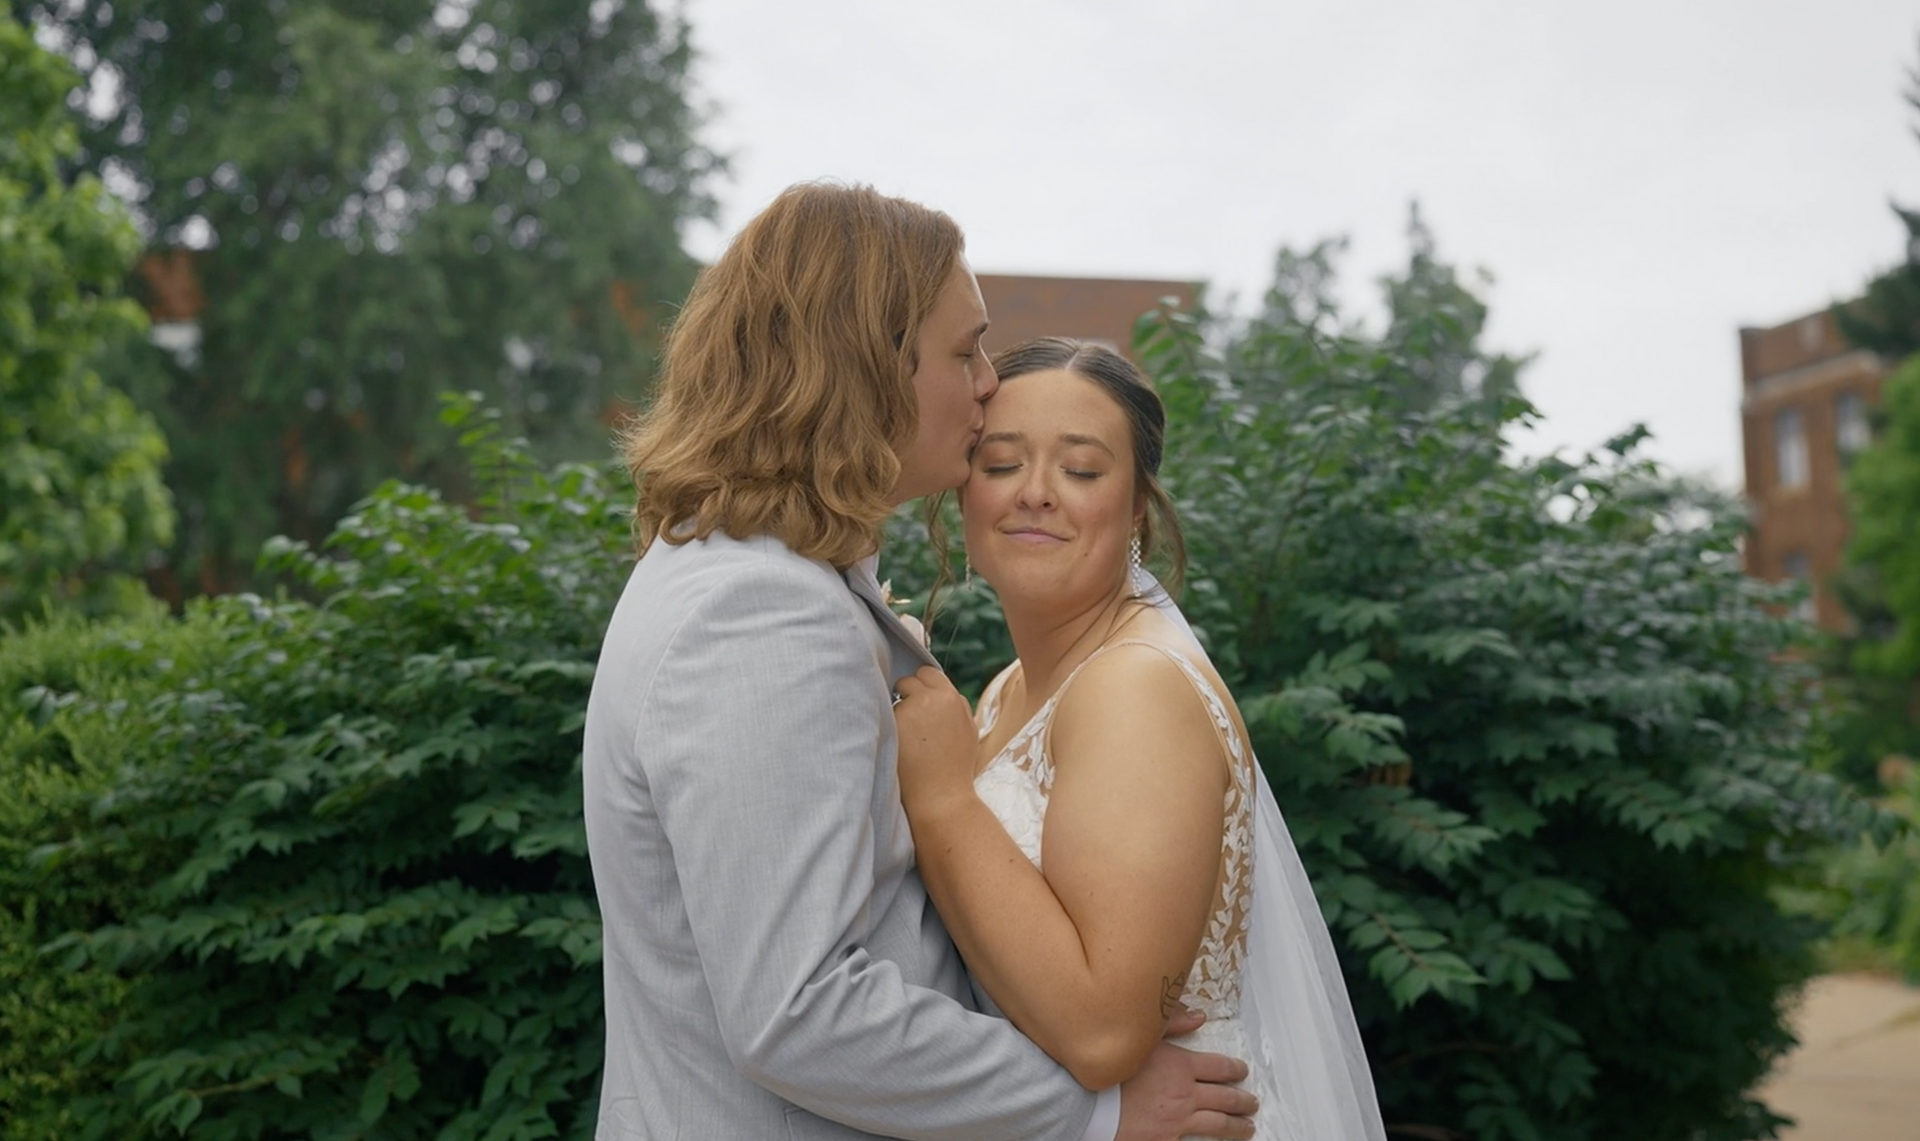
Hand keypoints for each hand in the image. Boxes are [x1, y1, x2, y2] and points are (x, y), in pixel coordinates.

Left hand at [891, 666, 977, 818]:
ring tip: (905, 739)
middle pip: (909, 680)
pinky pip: (883, 715)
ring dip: (897, 713)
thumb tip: (941, 692)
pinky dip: (887, 727)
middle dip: (906, 695)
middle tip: (908, 720)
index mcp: (951, 697)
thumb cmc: (956, 769)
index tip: (919, 702)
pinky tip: (896, 745)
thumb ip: (956, 707)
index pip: (928, 673)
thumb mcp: (968, 731)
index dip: (922, 687)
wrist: (941, 797)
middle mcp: (930, 698)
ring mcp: (909, 710)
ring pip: (894, 699)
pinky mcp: (892, 723)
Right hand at [1115, 1013, 1256, 1140]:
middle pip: (1226, 1098)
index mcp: (1181, 1066)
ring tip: (1247, 1127)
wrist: (1086, 1102)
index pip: (1220, 1068)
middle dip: (1243, 1100)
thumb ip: (1172, 1023)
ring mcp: (1177, 1121)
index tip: (1242, 1071)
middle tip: (1252, 1102)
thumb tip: (1198, 1016)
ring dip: (1237, 1126)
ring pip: (1219, 1125)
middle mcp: (1185, 1094)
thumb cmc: (1110, 1067)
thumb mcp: (1140, 1036)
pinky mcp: (1166, 1140)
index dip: (1236, 1069)